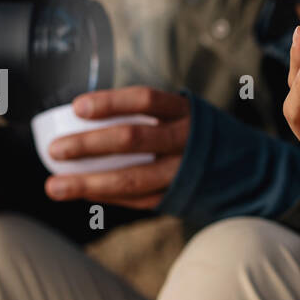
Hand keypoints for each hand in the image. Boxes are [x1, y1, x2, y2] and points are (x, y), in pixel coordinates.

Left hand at [43, 87, 189, 209]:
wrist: (244, 171)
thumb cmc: (193, 137)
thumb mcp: (179, 116)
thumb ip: (144, 116)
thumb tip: (79, 118)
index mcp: (183, 112)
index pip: (144, 100)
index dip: (110, 102)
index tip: (77, 108)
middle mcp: (186, 140)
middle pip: (133, 139)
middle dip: (89, 145)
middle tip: (55, 150)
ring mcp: (183, 172)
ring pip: (132, 179)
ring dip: (89, 183)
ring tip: (55, 187)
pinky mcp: (178, 197)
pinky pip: (137, 200)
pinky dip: (107, 197)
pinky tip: (83, 193)